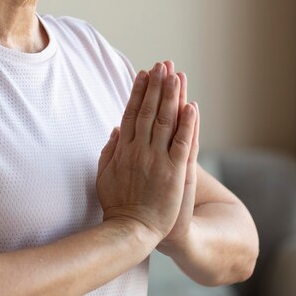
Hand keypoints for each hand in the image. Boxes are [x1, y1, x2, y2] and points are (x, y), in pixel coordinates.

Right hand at [96, 62, 197, 242]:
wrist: (132, 230)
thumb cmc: (116, 205)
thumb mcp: (104, 175)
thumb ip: (109, 150)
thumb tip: (116, 129)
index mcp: (123, 149)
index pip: (131, 112)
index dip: (138, 92)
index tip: (144, 74)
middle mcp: (139, 149)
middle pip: (148, 110)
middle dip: (156, 86)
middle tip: (162, 65)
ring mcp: (157, 159)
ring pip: (165, 121)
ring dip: (171, 96)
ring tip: (175, 75)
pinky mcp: (175, 172)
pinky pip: (183, 143)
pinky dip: (187, 123)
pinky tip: (191, 106)